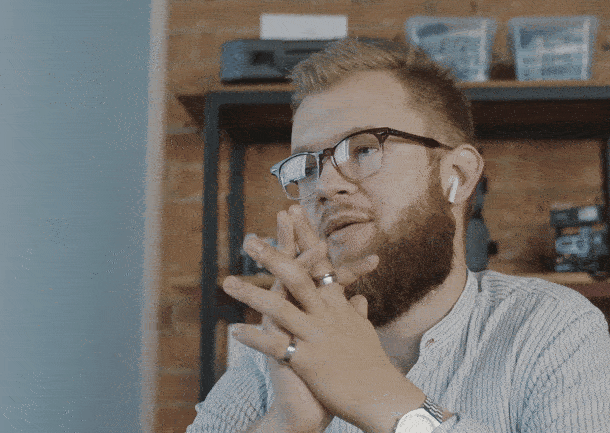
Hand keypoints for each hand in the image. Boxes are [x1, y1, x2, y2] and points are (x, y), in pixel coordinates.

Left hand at [227, 207, 424, 432]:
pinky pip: (275, 345)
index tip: (291, 212)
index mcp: (339, 305)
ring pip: (280, 307)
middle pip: (297, 276)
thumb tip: (361, 299)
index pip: (321, 262)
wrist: (382, 396)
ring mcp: (317, 335)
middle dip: (272, 256)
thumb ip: (358, 313)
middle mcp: (328, 314)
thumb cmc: (373, 365)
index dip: (305, 236)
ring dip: (251, 294)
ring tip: (227, 283)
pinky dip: (254, 338)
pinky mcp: (309, 359)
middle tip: (248, 240)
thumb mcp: (365, 334)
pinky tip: (234, 331)